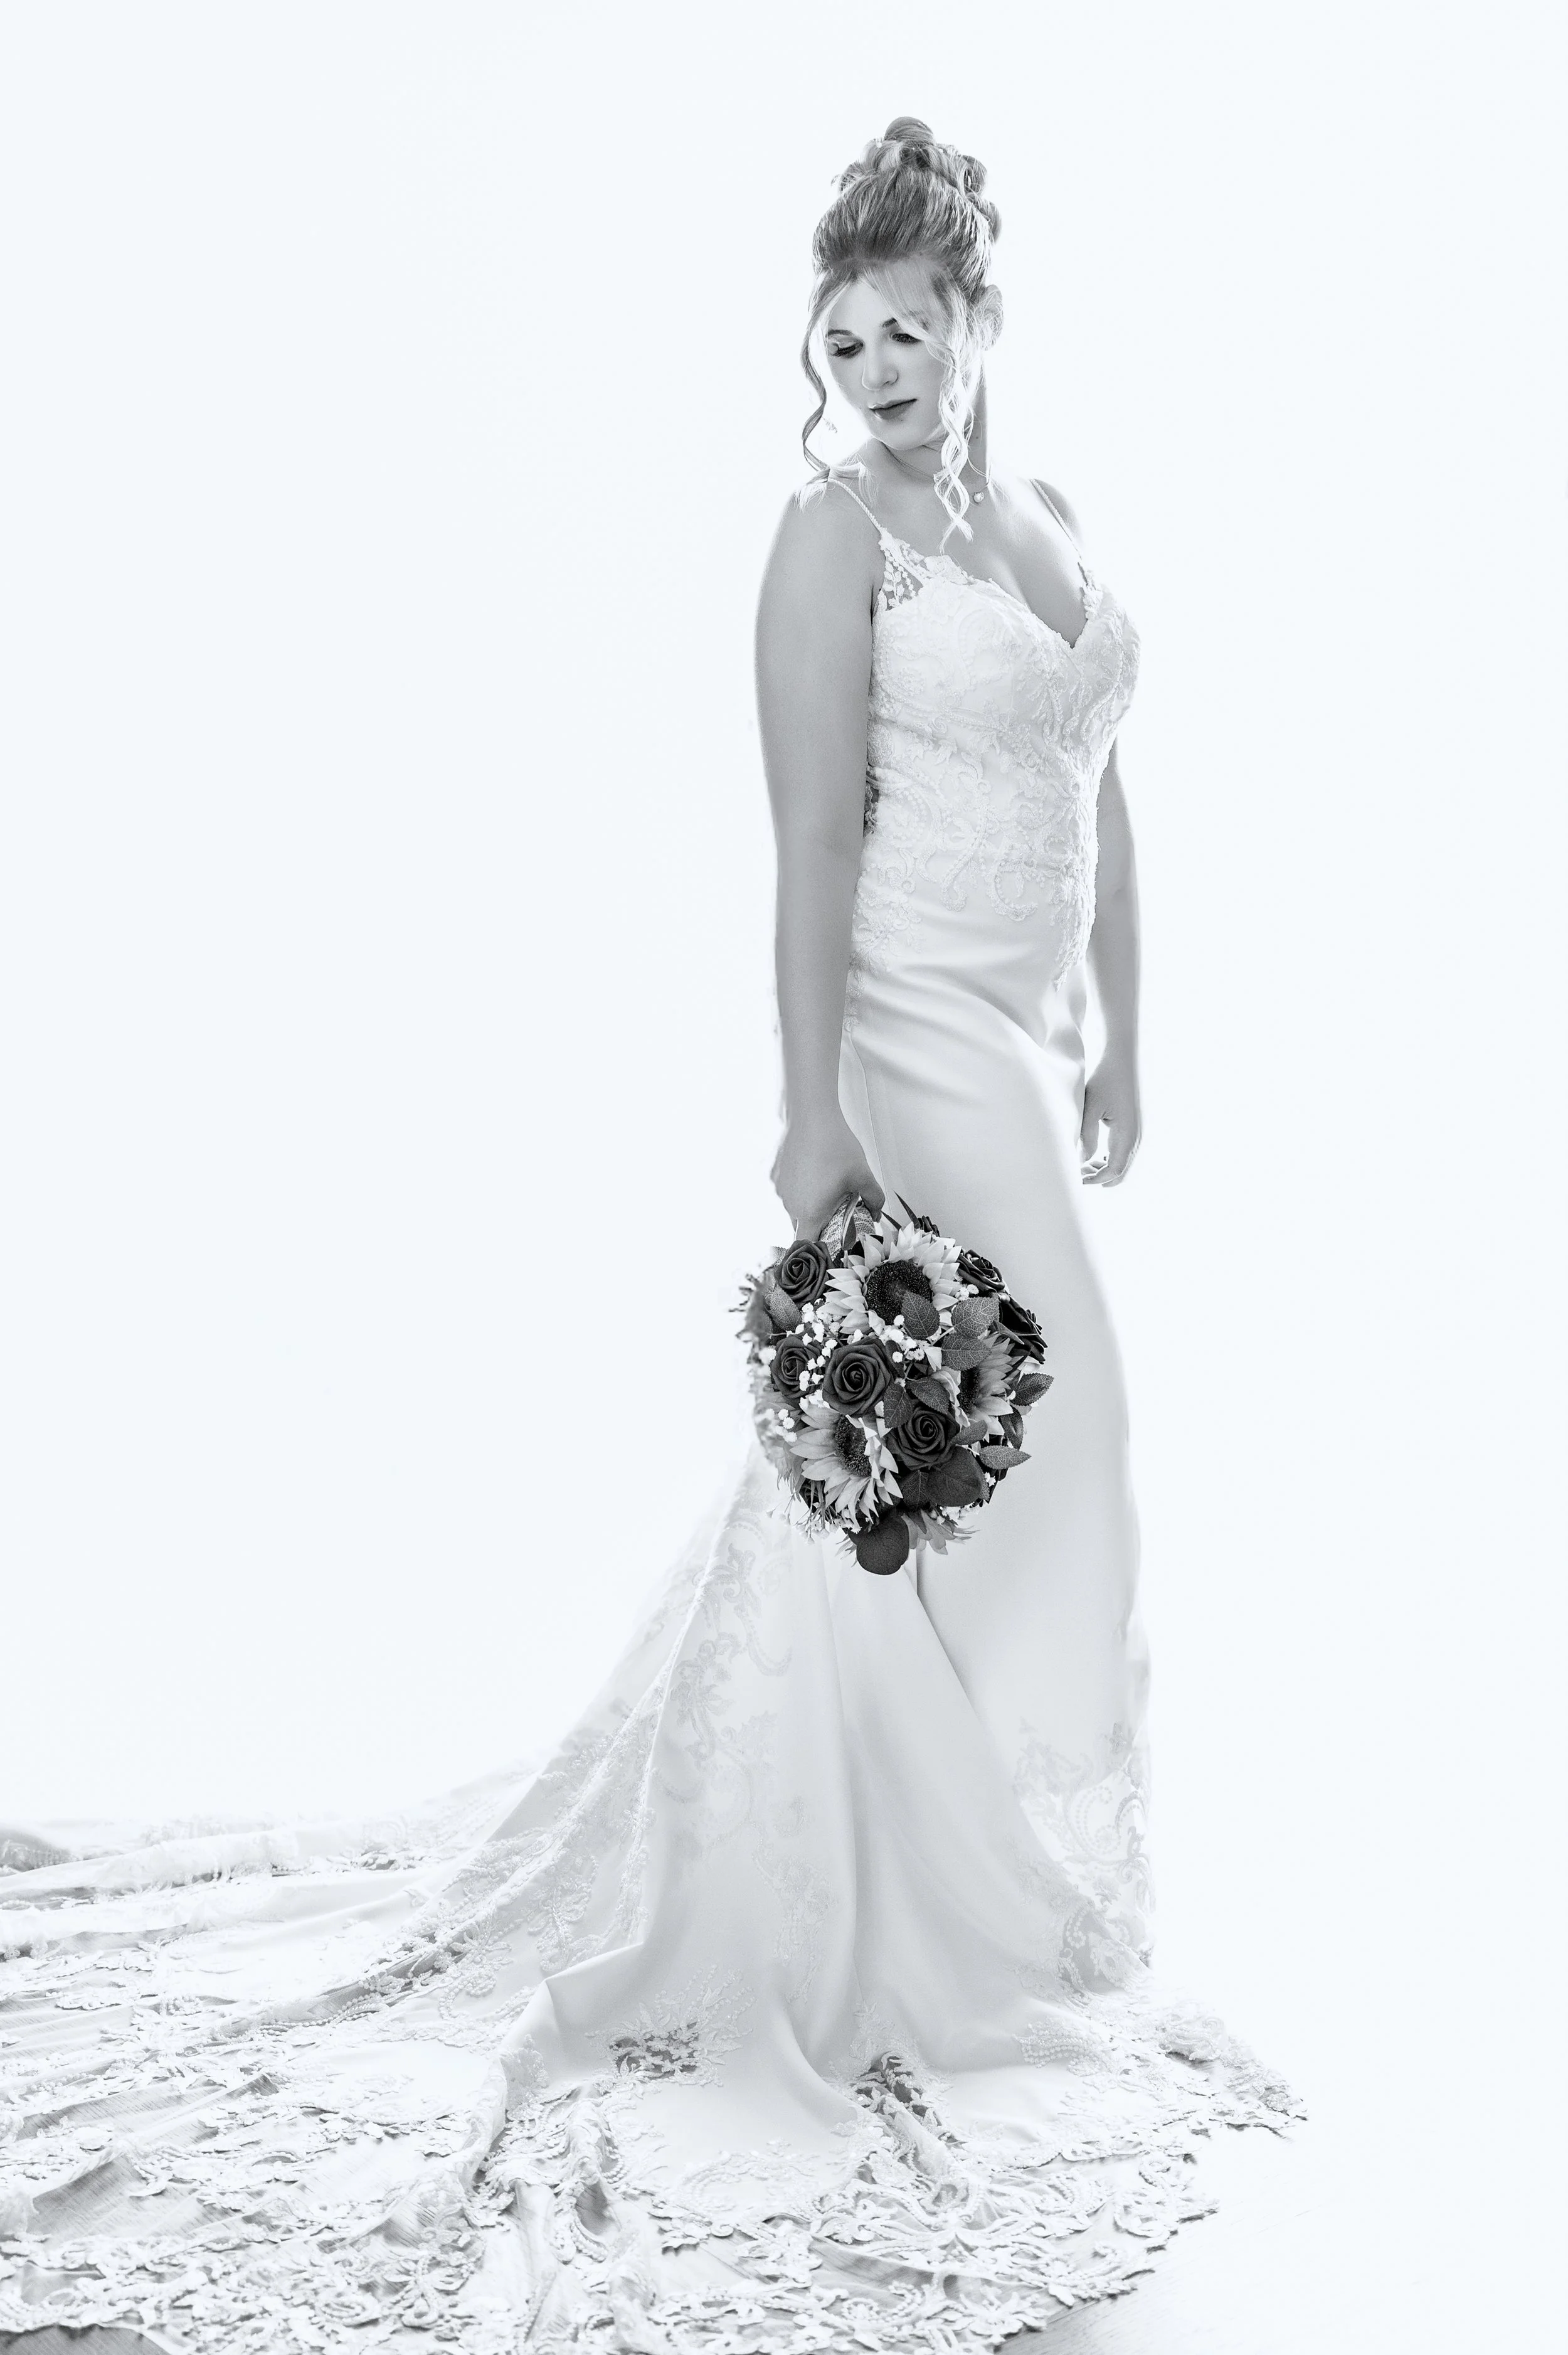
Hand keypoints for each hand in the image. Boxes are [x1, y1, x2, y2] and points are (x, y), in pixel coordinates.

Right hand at [771, 1112, 884, 1239]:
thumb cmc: (835, 1145)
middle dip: (819, 1220)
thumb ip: (873, 1198)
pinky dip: (799, 1185)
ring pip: (795, 1206)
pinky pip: (787, 1189)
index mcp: (811, 1212)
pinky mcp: (773, 1175)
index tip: (827, 1246)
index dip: (816, 1250)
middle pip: (803, 1225)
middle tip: (836, 1205)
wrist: (811, 1116)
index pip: (807, 1246)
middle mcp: (790, 1205)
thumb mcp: (862, 1174)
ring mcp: (779, 1190)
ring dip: (809, 1202)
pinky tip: (812, 1167)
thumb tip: (875, 1211)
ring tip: (825, 1180)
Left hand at [1080, 1053, 1140, 1186]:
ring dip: (1104, 1170)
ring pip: (1124, 1165)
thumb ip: (1087, 1135)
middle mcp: (1137, 1138)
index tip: (1076, 1180)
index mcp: (1127, 1134)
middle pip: (1122, 1173)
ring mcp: (1138, 1134)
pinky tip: (1093, 1155)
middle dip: (1100, 1178)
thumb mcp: (1091, 1106)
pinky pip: (1125, 1154)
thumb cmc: (1105, 1080)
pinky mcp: (1134, 1129)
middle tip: (1078, 1174)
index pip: (1115, 1170)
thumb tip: (1082, 1162)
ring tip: (1082, 1165)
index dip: (1096, 1180)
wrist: (1123, 1062)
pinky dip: (1110, 1161)